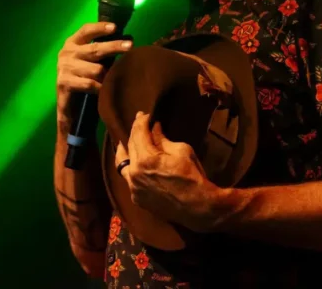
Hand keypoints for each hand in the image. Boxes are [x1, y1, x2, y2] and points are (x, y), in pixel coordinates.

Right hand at [56, 22, 131, 125]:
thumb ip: (103, 49)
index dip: (100, 28)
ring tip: (121, 75)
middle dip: (113, 47)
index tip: (115, 27)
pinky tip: (108, 89)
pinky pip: (89, 84)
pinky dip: (100, 87)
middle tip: (130, 46)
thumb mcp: (89, 58)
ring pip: (95, 69)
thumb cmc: (82, 73)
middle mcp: (67, 53)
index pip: (86, 30)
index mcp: (73, 42)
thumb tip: (128, 41)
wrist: (66, 98)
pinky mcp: (64, 83)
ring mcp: (65, 68)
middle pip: (95, 49)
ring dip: (109, 74)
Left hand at [116, 112, 224, 232]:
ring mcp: (133, 188)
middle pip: (130, 146)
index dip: (141, 121)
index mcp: (145, 159)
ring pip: (123, 165)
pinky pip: (129, 180)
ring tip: (125, 143)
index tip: (144, 114)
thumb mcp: (181, 150)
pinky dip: (131, 169)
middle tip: (139, 123)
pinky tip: (134, 165)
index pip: (138, 133)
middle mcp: (134, 173)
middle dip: (134, 132)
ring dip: (125, 151)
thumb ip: (162, 139)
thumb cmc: (193, 176)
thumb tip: (154, 128)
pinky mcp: (136, 198)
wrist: (198, 207)